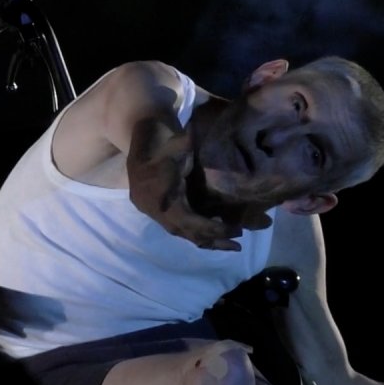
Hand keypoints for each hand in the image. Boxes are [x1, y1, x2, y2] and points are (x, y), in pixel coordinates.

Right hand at [127, 121, 243, 250]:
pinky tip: (213, 237)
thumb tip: (204, 142)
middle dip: (213, 239)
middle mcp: (155, 209)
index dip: (212, 228)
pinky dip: (197, 233)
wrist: (144, 138)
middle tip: (238, 245)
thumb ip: (190, 147)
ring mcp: (155, 212)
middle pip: (186, 232)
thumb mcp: (179, 143)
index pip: (188, 221)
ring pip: (183, 234)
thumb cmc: (164, 140)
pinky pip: (179, 228)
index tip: (235, 230)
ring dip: (206, 240)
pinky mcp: (159, 212)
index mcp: (158, 196)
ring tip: (230, 246)